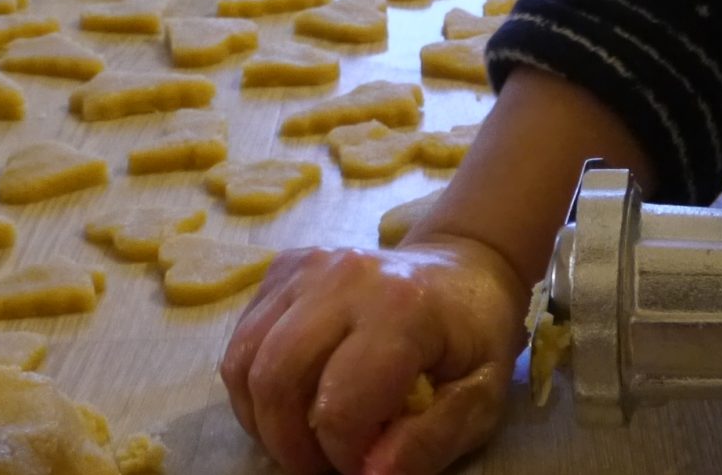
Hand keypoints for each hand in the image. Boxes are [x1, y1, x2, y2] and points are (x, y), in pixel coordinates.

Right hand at [222, 236, 526, 474]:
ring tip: (300, 436)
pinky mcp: (287, 267)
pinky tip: (294, 395)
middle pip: (274, 380)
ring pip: (242, 360)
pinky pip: (241, 337)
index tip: (368, 464)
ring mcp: (309, 266)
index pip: (339, 407)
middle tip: (319, 465)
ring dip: (260, 418)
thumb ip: (432, 439)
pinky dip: (253, 382)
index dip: (344, 455)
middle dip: (287, 444)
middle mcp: (346, 277)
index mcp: (402, 308)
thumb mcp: (480, 398)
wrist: (465, 268)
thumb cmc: (475, 338)